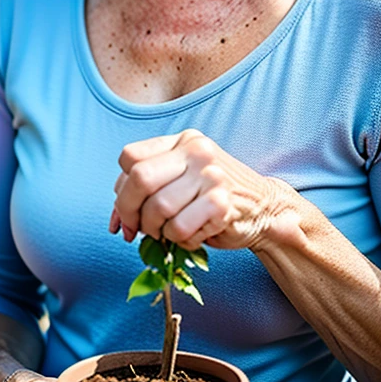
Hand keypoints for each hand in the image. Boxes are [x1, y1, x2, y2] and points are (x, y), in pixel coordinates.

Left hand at [110, 128, 275, 251]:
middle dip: (130, 211)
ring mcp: (211, 174)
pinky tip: (192, 236)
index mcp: (182, 141)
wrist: (264, 209)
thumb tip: (116, 222)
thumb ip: (144, 192)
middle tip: (137, 229)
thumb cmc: (211, 197)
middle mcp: (196, 151)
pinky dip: (179, 240)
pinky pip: (180, 228)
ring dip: (157, 231)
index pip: (130, 157)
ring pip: (158, 207)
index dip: (121, 189)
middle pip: (140, 179)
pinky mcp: (221, 202)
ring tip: (169, 233)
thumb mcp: (178, 181)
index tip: (128, 212)